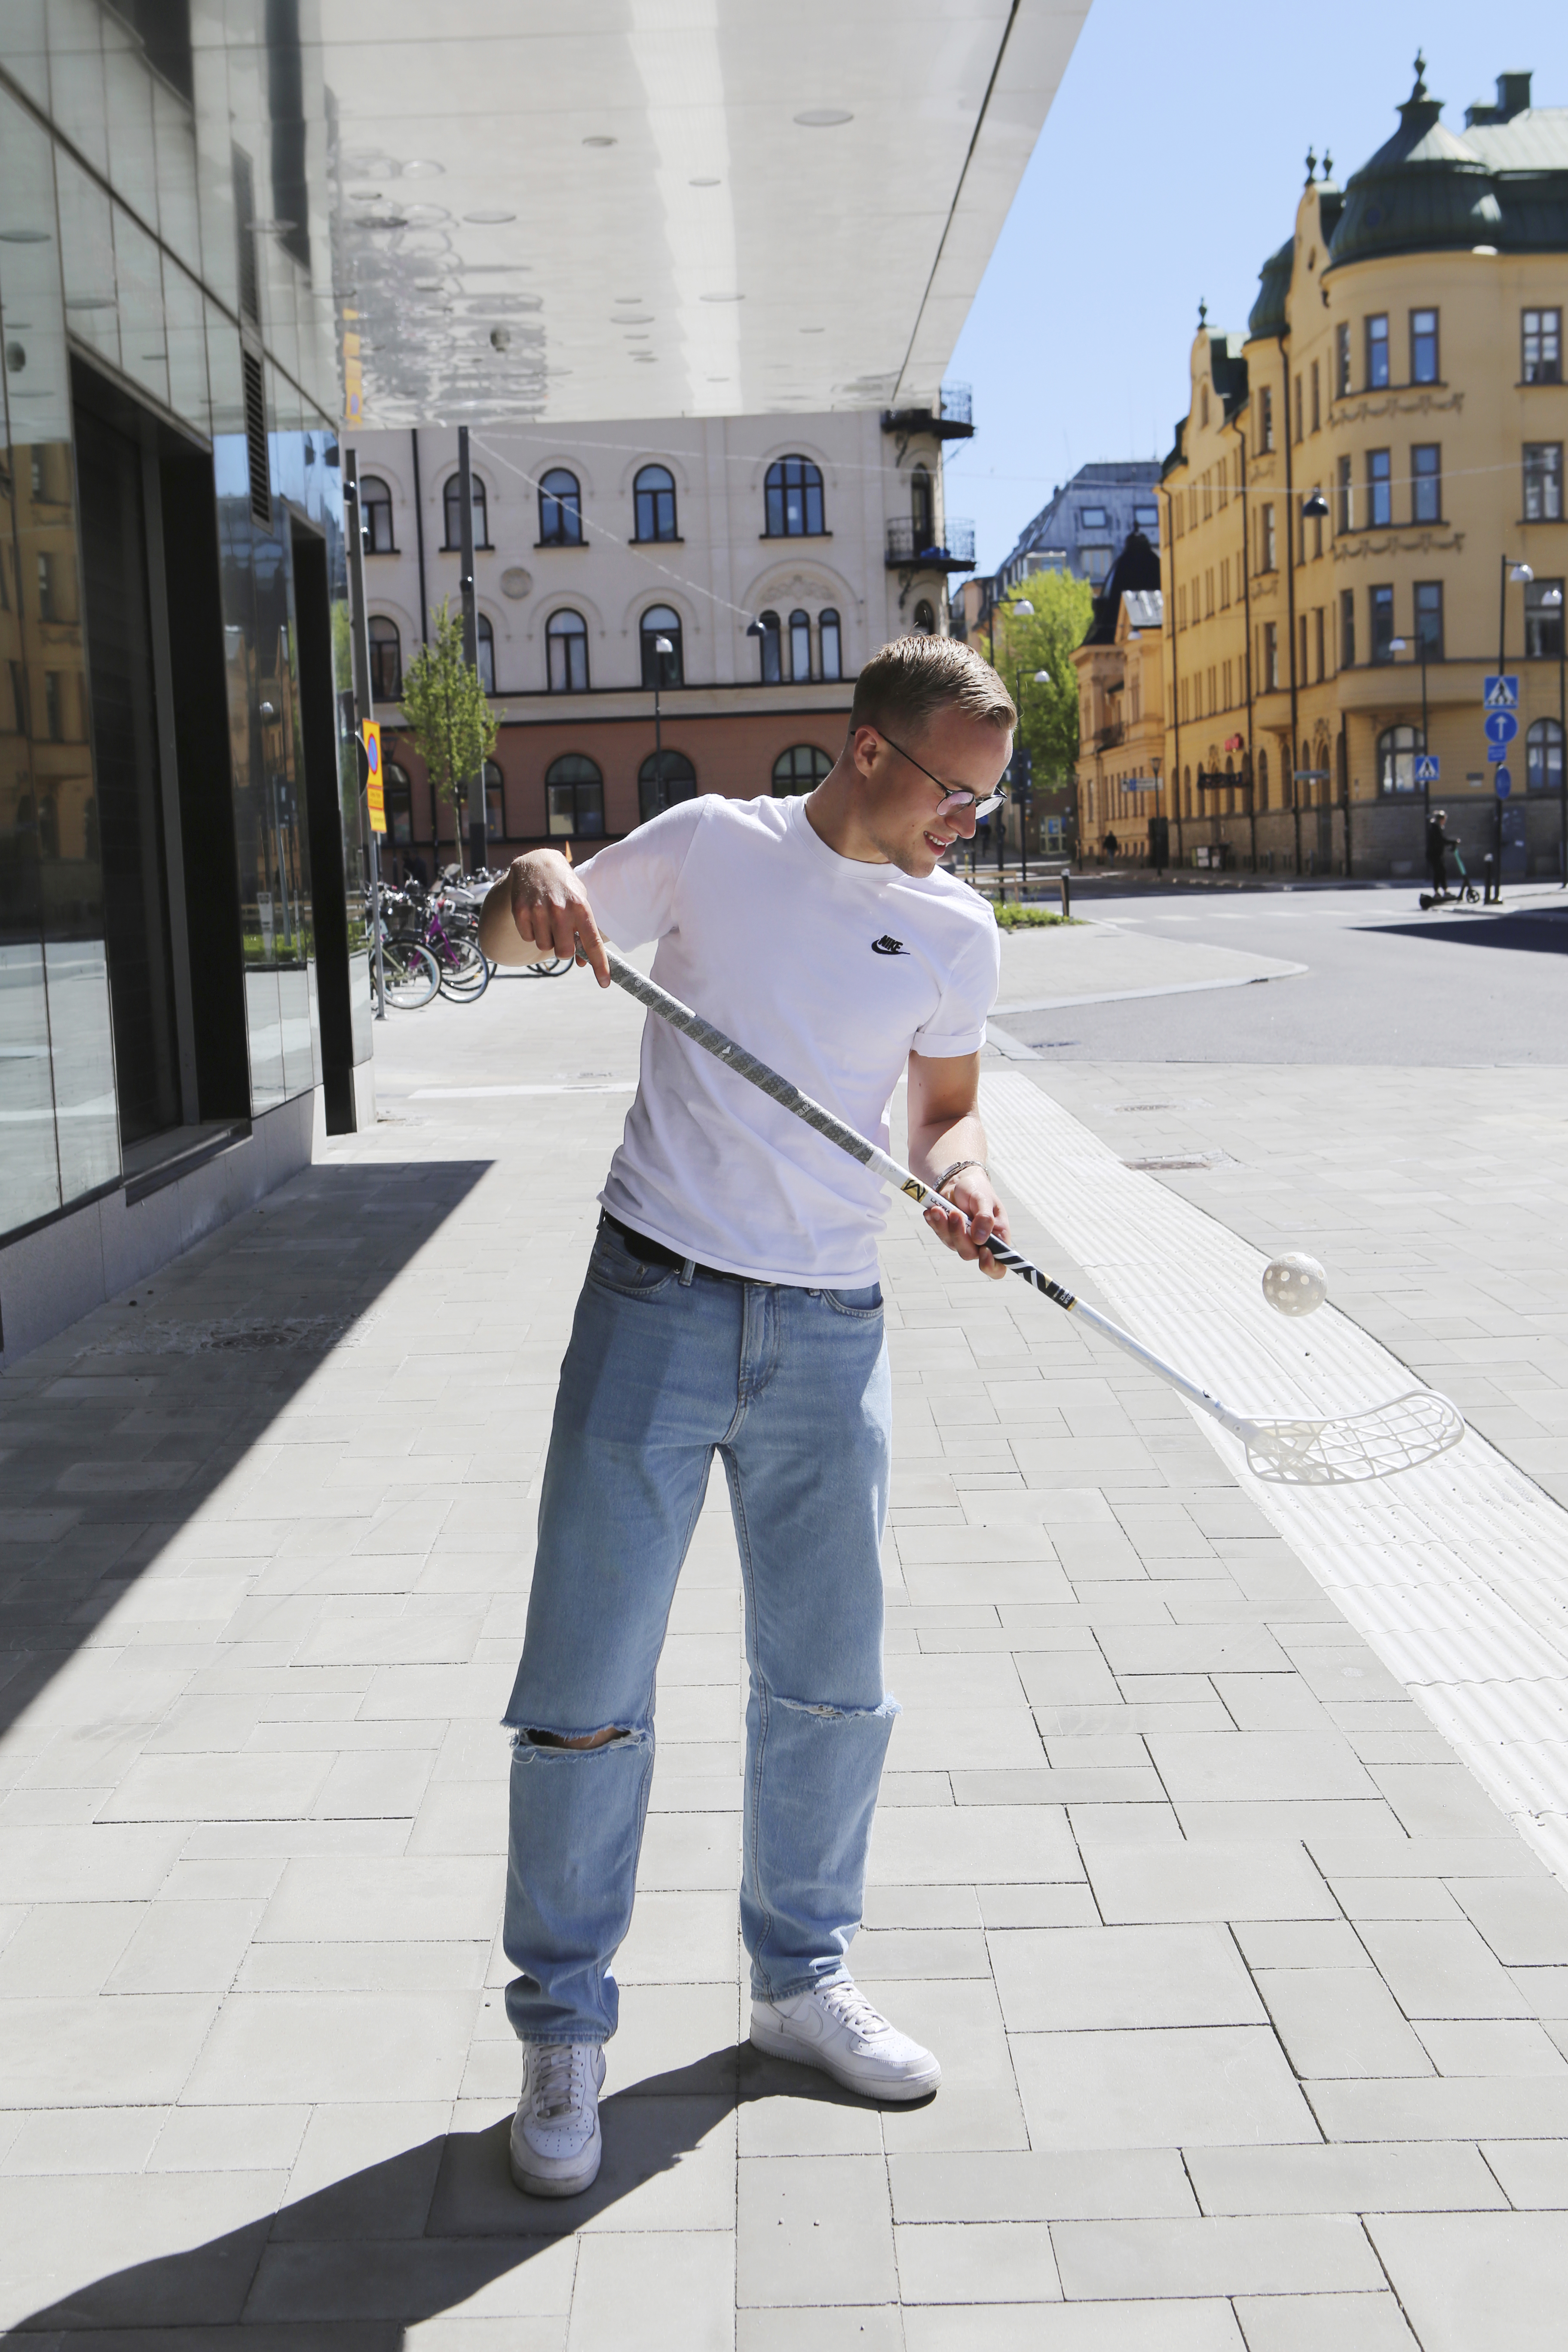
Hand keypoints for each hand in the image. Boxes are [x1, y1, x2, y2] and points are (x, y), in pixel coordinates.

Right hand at [507, 851, 609, 984]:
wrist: (537, 864)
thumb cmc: (564, 888)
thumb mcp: (580, 904)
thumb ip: (584, 932)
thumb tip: (583, 963)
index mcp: (581, 907)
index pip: (592, 942)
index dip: (599, 964)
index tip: (604, 983)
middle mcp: (560, 909)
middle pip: (564, 952)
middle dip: (564, 949)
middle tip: (562, 934)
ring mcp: (538, 909)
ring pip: (544, 946)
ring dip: (547, 939)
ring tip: (548, 920)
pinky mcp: (520, 911)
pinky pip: (528, 938)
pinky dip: (532, 932)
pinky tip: (535, 916)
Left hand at [923, 1170, 1009, 1279]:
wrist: (959, 1180)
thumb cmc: (977, 1189)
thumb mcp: (984, 1198)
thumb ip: (985, 1217)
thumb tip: (980, 1239)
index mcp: (998, 1238)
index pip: (998, 1266)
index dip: (991, 1266)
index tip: (984, 1251)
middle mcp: (981, 1243)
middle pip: (968, 1254)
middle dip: (959, 1234)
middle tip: (955, 1214)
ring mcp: (963, 1240)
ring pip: (951, 1244)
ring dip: (944, 1226)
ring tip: (939, 1208)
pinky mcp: (948, 1234)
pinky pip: (939, 1234)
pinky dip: (935, 1222)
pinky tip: (933, 1210)